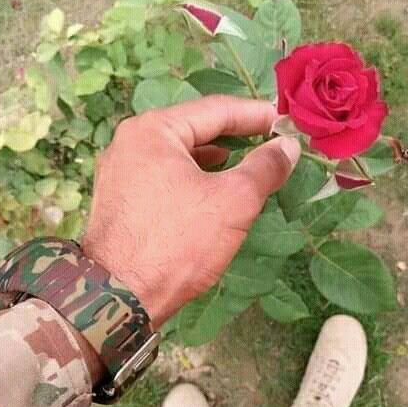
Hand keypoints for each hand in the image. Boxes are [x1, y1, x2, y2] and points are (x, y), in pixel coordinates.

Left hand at [82, 95, 300, 328]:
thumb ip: (265, 167)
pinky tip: (211, 191)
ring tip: (248, 164)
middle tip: (272, 142)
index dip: (257, 115)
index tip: (287, 122)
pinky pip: (164, 179)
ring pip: (179, 156)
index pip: (216, 109)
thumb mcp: (233, 201)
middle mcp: (129, 144)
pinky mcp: (120, 202)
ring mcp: (119, 174)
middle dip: (236, 136)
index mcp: (153, 130)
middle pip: (194, 130)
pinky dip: (193, 180)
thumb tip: (288, 146)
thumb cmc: (178, 242)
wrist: (120, 297)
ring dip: (216, 160)